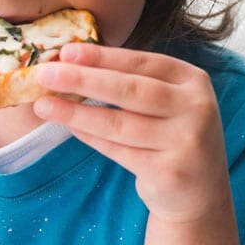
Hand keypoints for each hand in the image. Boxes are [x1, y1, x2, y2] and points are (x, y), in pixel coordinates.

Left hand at [33, 42, 229, 222]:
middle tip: (46, 73)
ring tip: (43, 105)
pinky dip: (89, 137)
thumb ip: (131, 83)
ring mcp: (186, 142)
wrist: (200, 192)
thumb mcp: (165, 103)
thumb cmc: (171, 136)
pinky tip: (68, 126)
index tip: (66, 52)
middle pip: (130, 90)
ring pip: (119, 123)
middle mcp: (196, 108)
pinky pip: (118, 150)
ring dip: (76, 112)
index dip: (102, 56)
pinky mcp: (170, 172)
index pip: (142, 62)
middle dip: (83, 79)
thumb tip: (70, 64)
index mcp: (193, 81)